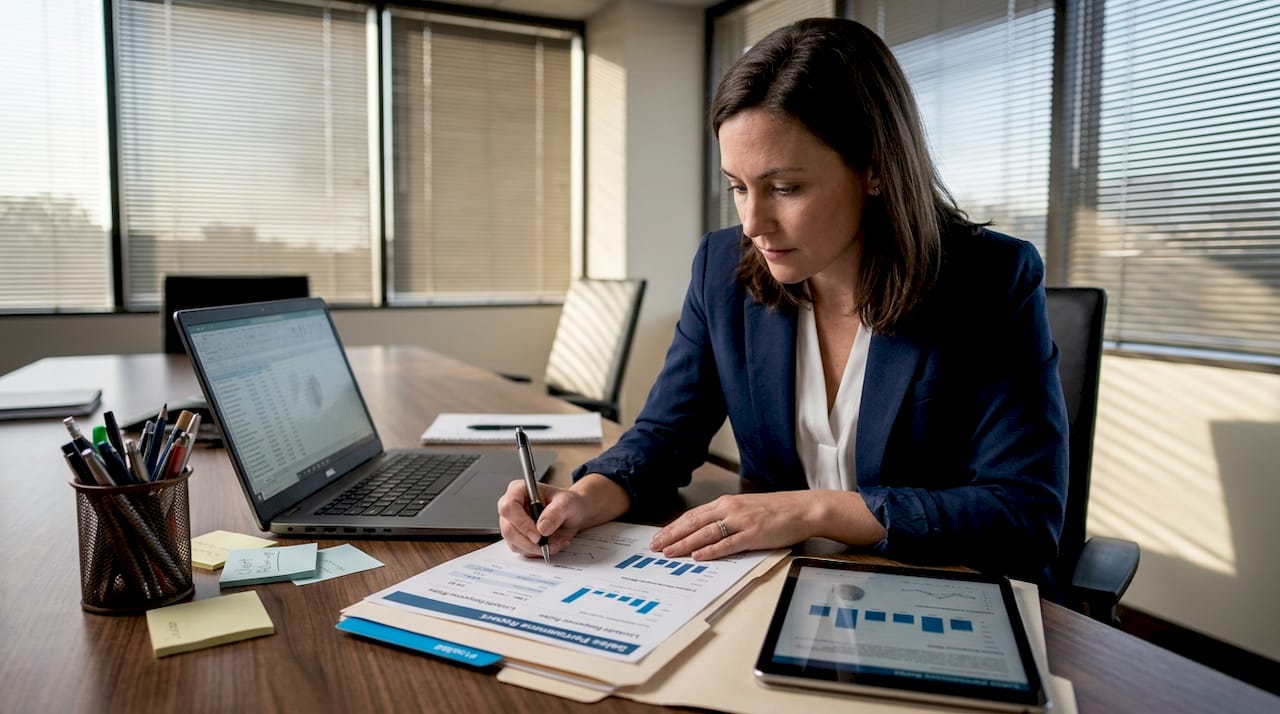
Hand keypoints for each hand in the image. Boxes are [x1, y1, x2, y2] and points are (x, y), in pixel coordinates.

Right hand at [496, 473, 629, 558]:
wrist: (579, 512)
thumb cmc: (573, 503)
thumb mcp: (569, 504)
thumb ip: (556, 513)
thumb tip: (542, 527)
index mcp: (519, 490)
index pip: (507, 506)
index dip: (520, 523)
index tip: (538, 534)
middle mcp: (512, 505)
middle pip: (508, 528)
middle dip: (530, 541)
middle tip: (550, 545)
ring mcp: (514, 523)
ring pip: (513, 542)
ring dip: (535, 548)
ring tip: (558, 543)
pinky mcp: (519, 536)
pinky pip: (521, 550)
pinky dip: (537, 552)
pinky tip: (554, 545)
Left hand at [649, 491, 883, 560]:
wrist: (803, 508)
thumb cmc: (776, 510)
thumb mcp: (746, 508)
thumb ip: (726, 517)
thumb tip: (705, 530)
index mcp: (726, 503)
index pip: (692, 516)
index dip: (673, 527)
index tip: (658, 537)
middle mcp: (730, 510)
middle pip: (693, 524)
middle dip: (671, 536)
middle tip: (654, 547)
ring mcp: (741, 522)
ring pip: (705, 534)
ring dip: (684, 544)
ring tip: (668, 553)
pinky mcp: (753, 535)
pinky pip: (727, 545)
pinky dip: (711, 551)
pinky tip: (697, 557)